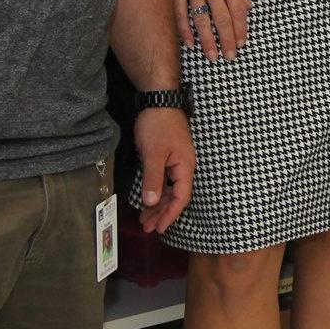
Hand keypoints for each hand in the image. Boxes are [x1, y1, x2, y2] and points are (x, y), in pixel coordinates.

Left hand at [131, 104, 194, 232]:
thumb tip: (151, 203)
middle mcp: (183, 166)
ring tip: (144, 218)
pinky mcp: (167, 156)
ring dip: (157, 204)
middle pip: (175, 196)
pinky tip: (147, 198)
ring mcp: (176, 161)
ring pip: (168, 189)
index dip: (170, 215)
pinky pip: (164, 180)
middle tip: (147, 228)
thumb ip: (153, 179)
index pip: (181, 197)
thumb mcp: (154, 154)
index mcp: (184, 167)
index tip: (159, 229)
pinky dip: (155, 191)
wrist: (159, 99)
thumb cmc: (158, 125)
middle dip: (161, 213)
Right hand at [174, 0, 248, 59]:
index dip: (241, 29)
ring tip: (213, 56)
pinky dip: (184, 30)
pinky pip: (180, 12)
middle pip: (221, 19)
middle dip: (227, 40)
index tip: (242, 42)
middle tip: (230, 56)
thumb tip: (248, 7)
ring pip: (201, 20)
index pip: (238, 10)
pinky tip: (189, 43)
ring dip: (207, 41)